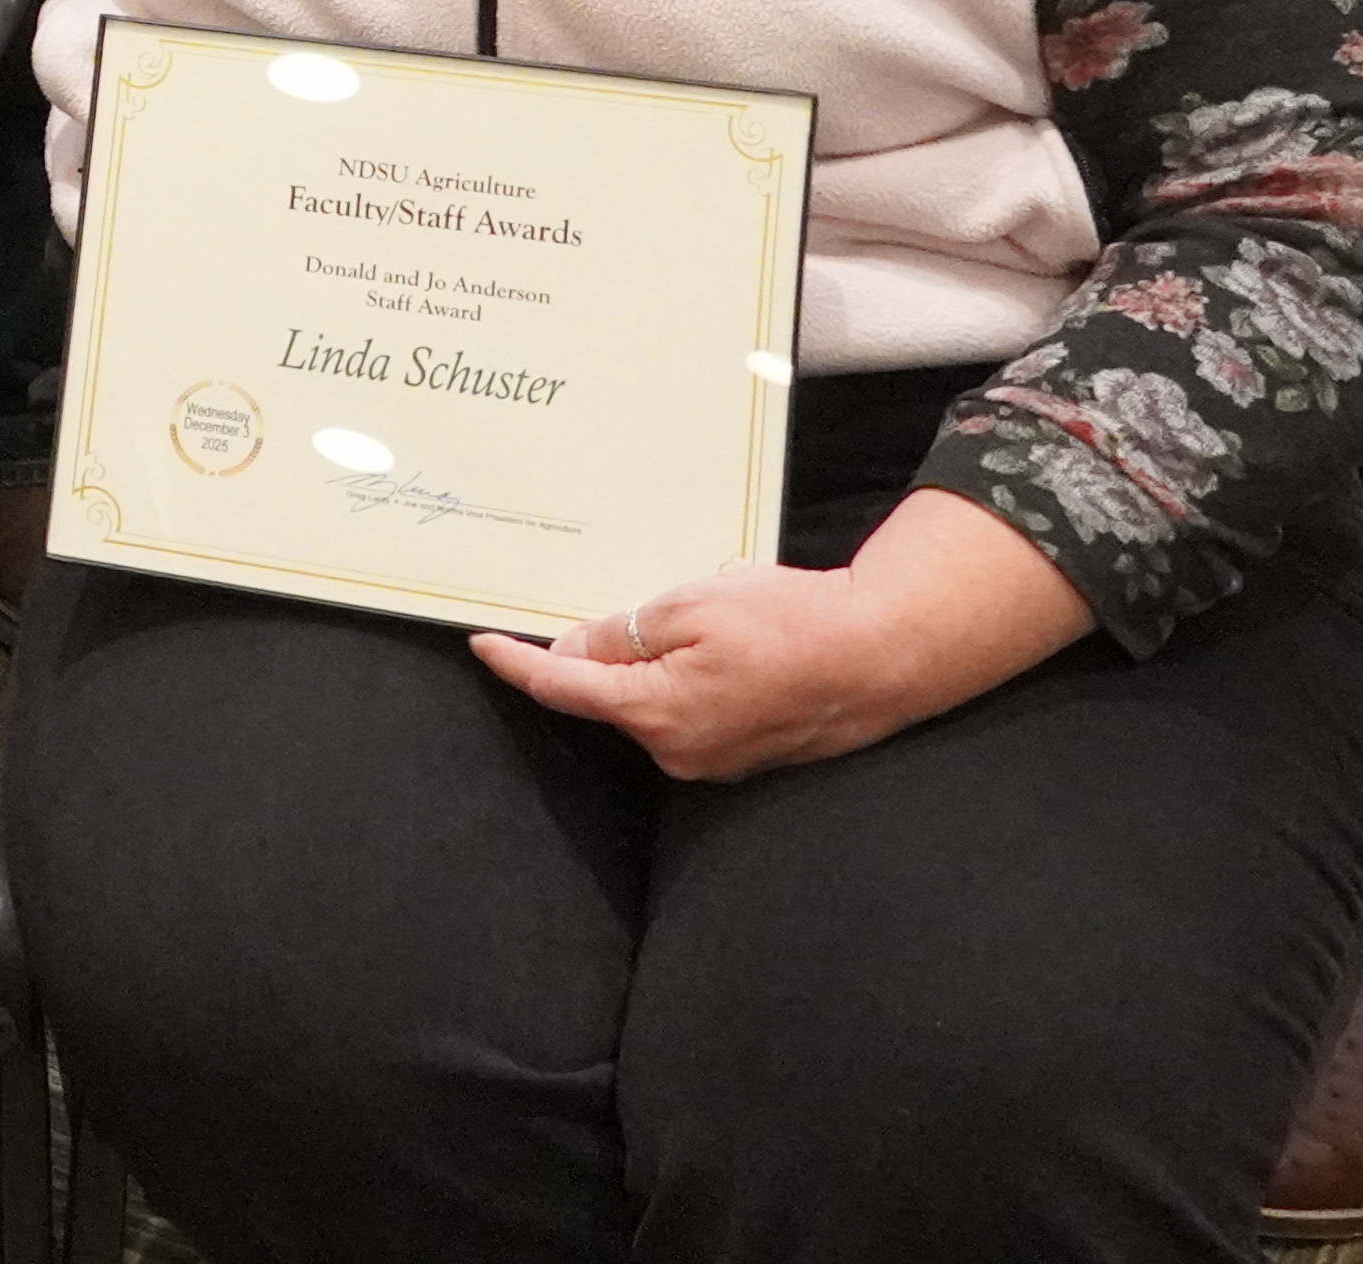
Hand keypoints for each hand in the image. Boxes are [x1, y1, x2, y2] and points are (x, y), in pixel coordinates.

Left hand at [466, 486, 1093, 779]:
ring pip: (649, 702)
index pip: (563, 690)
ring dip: (651, 662)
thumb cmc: (790, 624)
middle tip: (625, 603)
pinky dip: (683, 679)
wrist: (880, 657)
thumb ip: (623, 633)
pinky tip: (724, 646)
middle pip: (607, 696)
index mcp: (656, 713)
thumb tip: (574, 651)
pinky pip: (687, 712)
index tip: (482, 646)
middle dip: (601, 652)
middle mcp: (676, 751)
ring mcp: (710, 760)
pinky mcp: (740, 755)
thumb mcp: (692, 607)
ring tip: (706, 617)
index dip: (518, 665)